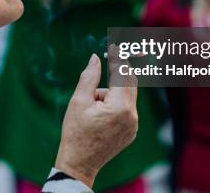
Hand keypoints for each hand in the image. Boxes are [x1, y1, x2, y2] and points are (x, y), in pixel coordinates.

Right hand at [54, 54, 137, 186]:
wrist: (79, 163)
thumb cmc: (75, 132)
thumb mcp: (79, 101)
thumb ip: (90, 77)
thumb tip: (96, 58)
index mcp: (120, 107)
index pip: (122, 74)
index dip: (118, 58)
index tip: (114, 45)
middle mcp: (132, 115)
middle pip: (130, 82)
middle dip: (117, 72)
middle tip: (109, 58)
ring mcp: (134, 125)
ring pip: (127, 95)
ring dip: (113, 91)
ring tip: (92, 104)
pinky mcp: (132, 131)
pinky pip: (127, 108)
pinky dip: (115, 103)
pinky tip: (98, 114)